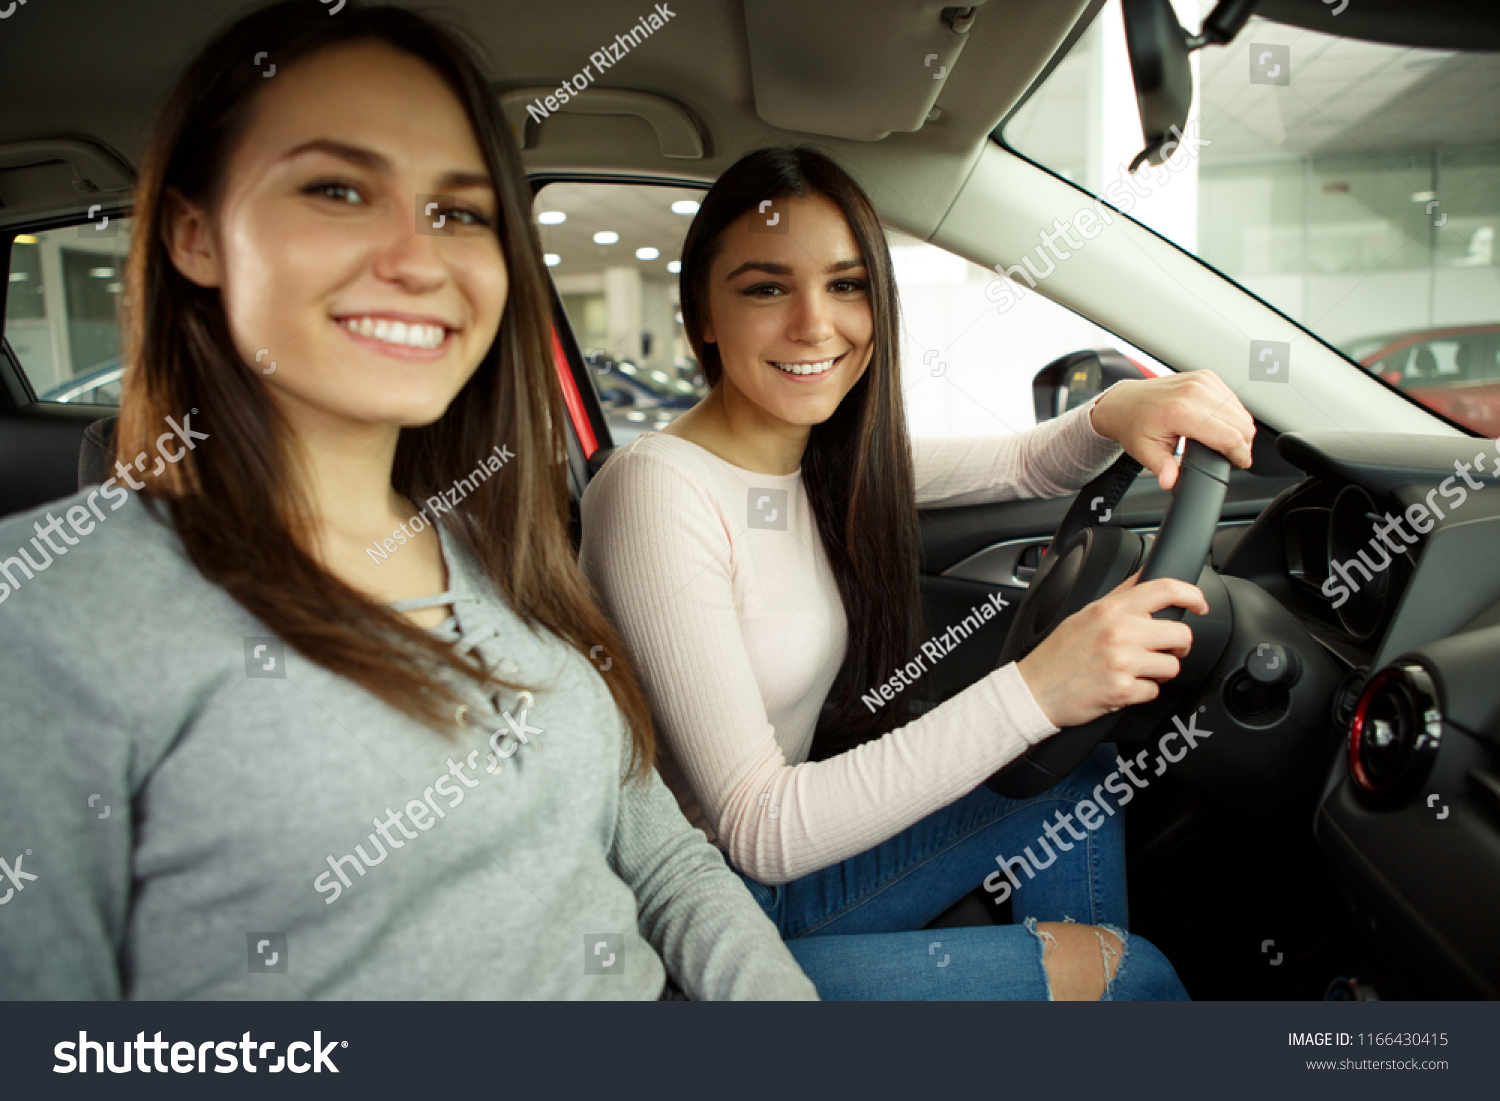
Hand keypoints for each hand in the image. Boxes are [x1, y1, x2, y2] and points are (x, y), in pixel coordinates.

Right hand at [1015, 573, 1208, 728]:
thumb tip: (1146, 578)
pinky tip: (1123, 686)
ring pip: (1172, 666)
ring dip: (1159, 671)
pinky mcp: (1123, 690)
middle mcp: (1120, 632)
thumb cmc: (1057, 654)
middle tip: (1163, 649)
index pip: (1165, 590)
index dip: (1192, 595)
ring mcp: (1123, 662)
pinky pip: (1154, 691)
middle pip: (1181, 634)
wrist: (1034, 690)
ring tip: (1136, 670)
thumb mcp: (1085, 614)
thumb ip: (1119, 596)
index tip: (1199, 604)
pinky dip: (1142, 692)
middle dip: (1177, 646)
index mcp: (1111, 609)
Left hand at [1089, 372, 1254, 489]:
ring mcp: (1201, 381)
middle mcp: (1194, 391)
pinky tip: (1221, 425)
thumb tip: (1170, 482)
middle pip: (1241, 423)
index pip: (1229, 436)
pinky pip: (1233, 399)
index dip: (1240, 455)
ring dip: (1240, 429)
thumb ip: (1163, 468)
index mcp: (1181, 411)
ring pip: (1241, 410)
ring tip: (1227, 443)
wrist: (1125, 402)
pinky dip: (1233, 414)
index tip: (1240, 463)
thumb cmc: (1134, 425)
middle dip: (1242, 444)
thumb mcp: (1145, 452)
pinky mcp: (1206, 376)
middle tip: (1233, 457)